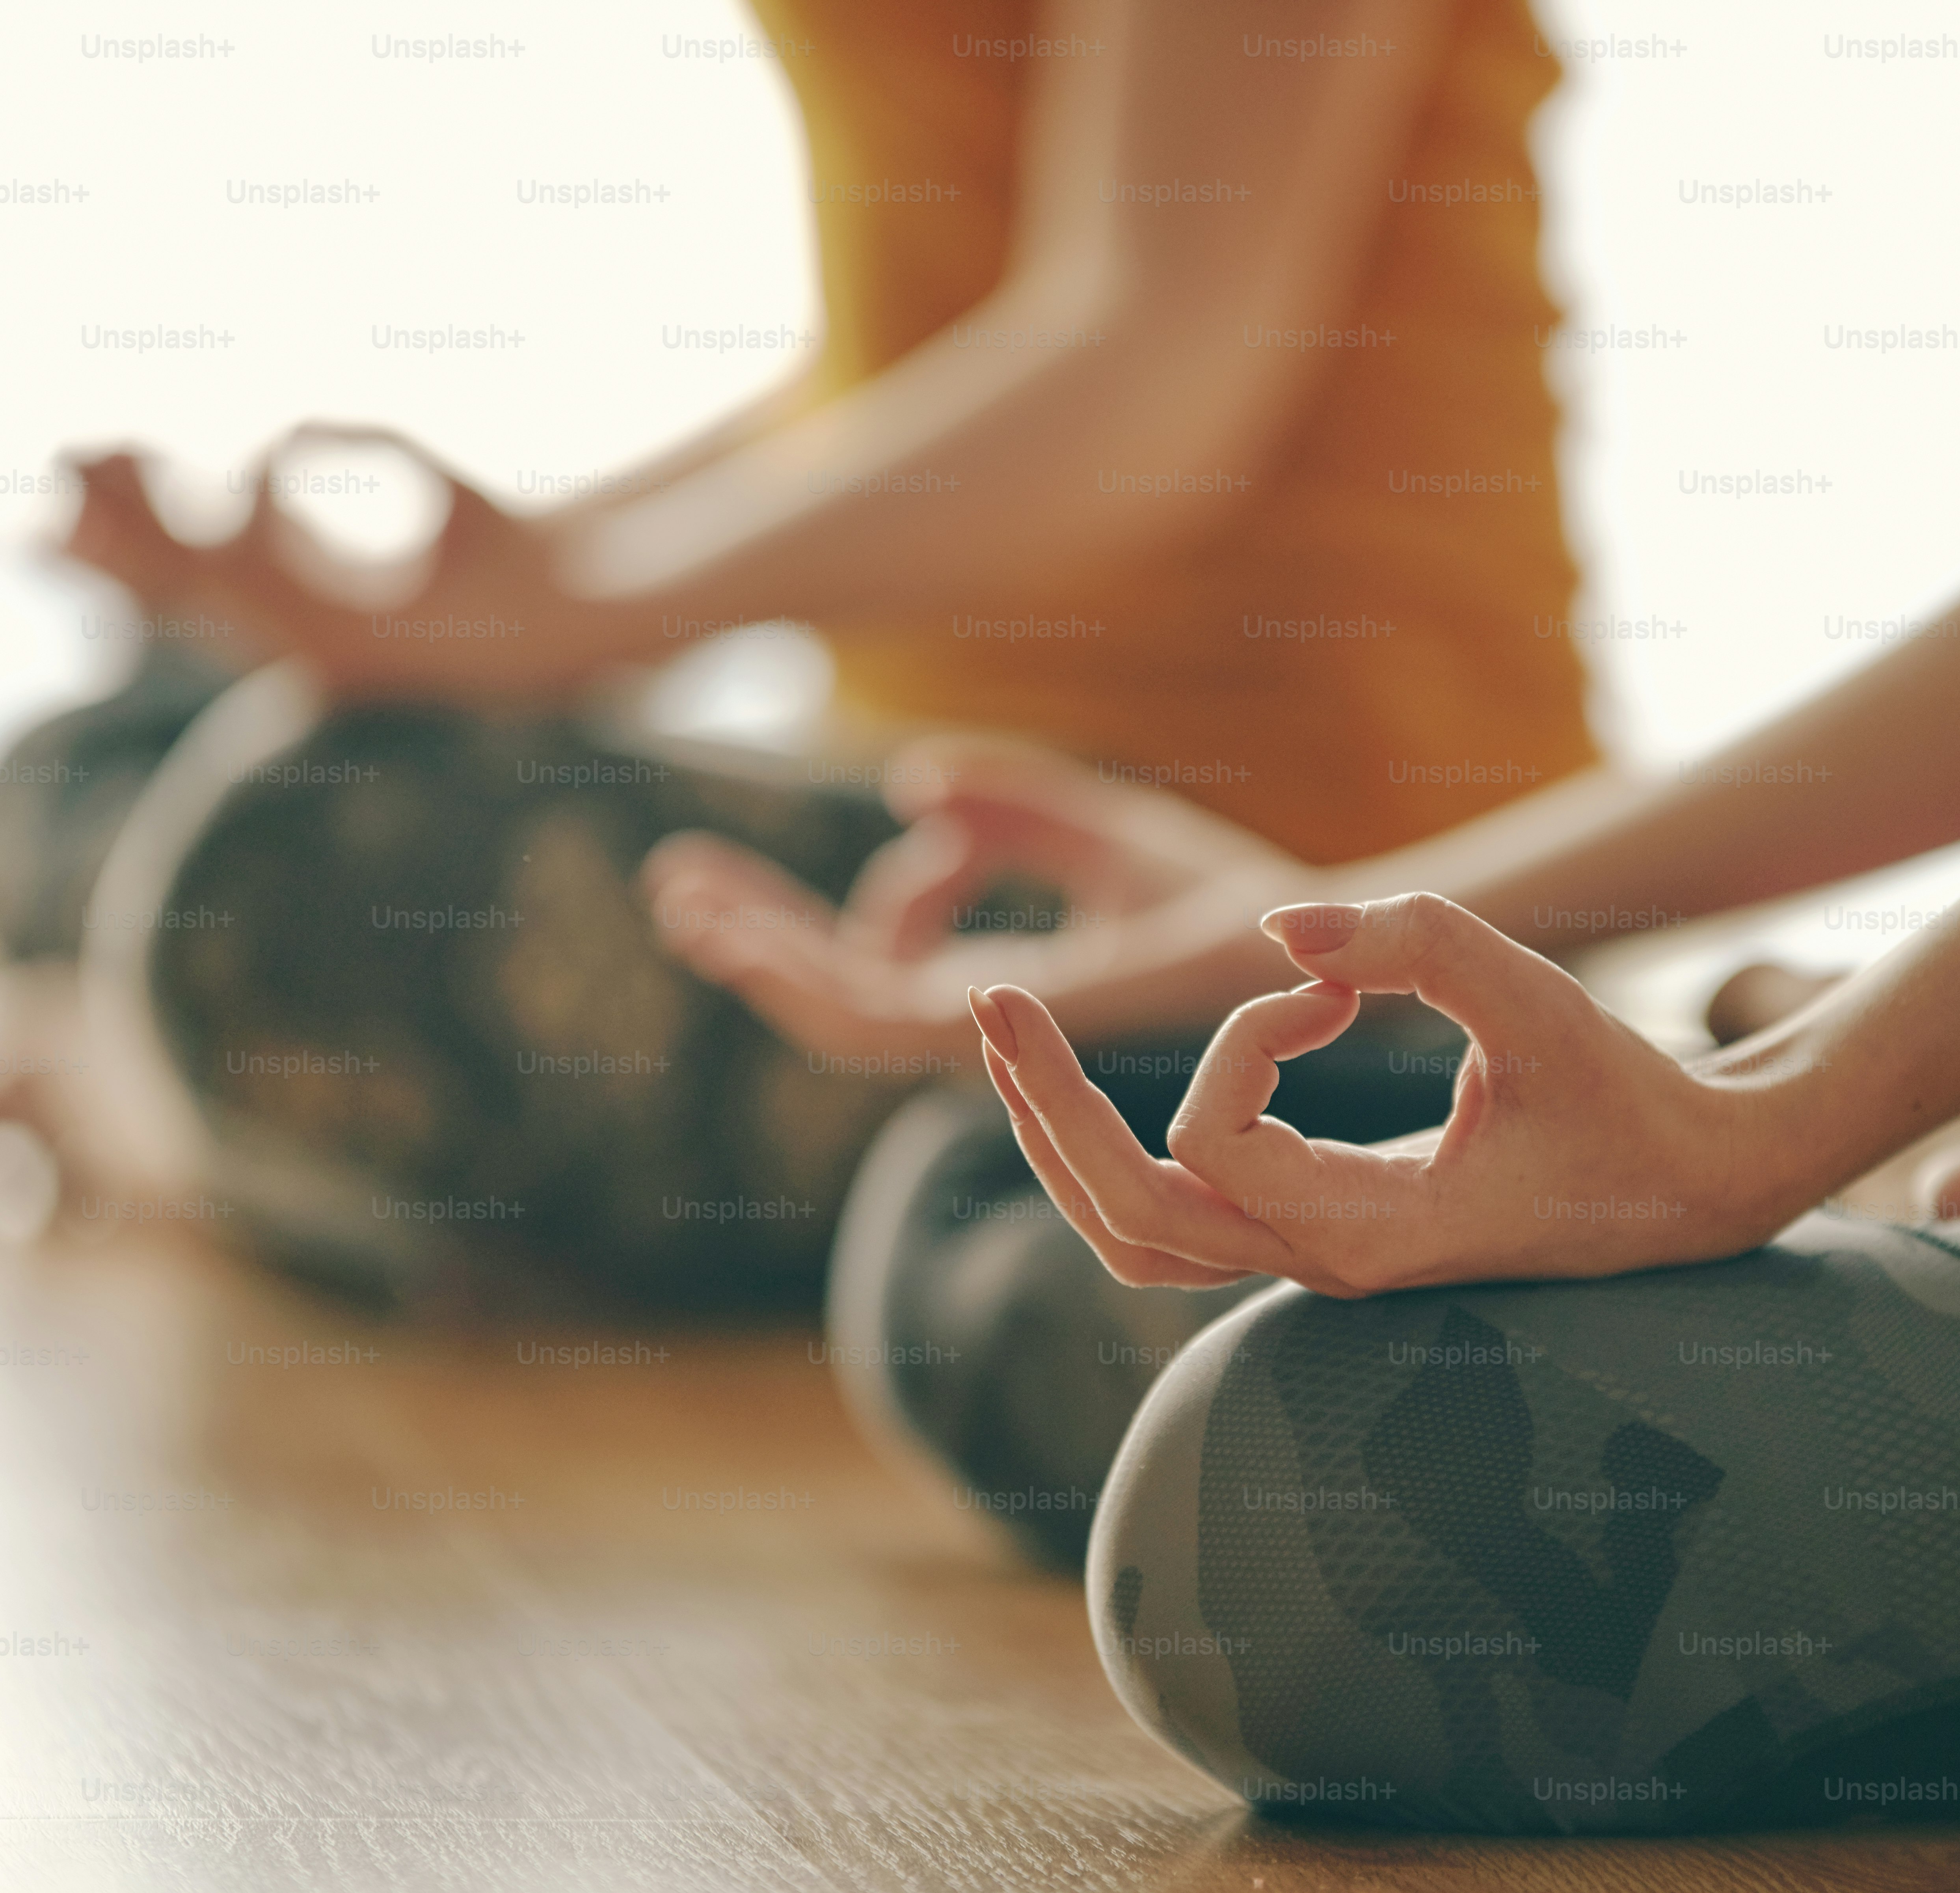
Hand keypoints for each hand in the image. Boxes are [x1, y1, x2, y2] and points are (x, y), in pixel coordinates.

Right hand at [57, 426, 631, 700]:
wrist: (582, 601)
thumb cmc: (501, 539)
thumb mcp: (403, 461)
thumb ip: (335, 438)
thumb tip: (269, 435)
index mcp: (290, 594)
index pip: (169, 562)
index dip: (102, 522)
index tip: (47, 468)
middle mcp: (289, 629)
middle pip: (157, 581)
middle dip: (91, 527)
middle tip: (31, 471)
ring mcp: (314, 645)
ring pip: (193, 586)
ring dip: (139, 524)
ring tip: (89, 461)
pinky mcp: (349, 647)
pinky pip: (274, 580)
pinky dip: (253, 512)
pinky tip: (239, 478)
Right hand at [643, 736, 1311, 1058]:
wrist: (1281, 940)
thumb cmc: (1219, 897)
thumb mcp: (1095, 829)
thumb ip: (1008, 807)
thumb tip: (912, 789)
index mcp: (1012, 989)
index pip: (893, 966)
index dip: (851, 906)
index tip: (903, 817)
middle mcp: (987, 1022)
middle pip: (841, 989)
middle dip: (759, 936)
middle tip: (678, 881)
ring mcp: (982, 1036)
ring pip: (834, 1008)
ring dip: (755, 953)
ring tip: (686, 897)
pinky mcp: (986, 1032)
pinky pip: (865, 1012)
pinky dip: (796, 969)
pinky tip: (740, 925)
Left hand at [965, 893, 1796, 1296]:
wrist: (1692, 1184)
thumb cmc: (1626, 1095)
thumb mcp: (1540, 1002)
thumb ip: (1419, 944)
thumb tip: (1281, 924)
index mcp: (1368, 1232)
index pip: (1215, 1142)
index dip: (1244, 1038)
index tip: (1335, 984)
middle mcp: (1322, 1262)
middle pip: (1125, 1219)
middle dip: (1048, 1106)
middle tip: (991, 998)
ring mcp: (1312, 1256)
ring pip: (1134, 1234)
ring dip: (1064, 1138)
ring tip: (1008, 1040)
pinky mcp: (1318, 1227)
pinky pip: (1175, 1215)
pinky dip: (1114, 1151)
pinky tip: (1086, 1078)